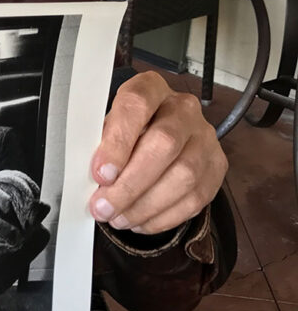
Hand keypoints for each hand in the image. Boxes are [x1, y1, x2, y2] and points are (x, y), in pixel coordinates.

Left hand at [88, 70, 226, 234]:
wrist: (160, 133)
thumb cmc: (126, 131)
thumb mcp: (106, 126)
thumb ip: (100, 144)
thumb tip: (95, 180)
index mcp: (151, 88)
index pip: (136, 105)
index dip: (118, 141)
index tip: (99, 174)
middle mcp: (183, 108)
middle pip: (164, 144)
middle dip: (130, 183)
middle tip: (104, 207)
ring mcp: (205, 137)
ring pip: (184, 175)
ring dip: (146, 205)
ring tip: (118, 218)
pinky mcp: (216, 167)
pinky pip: (196, 199)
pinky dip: (164, 217)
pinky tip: (140, 222)